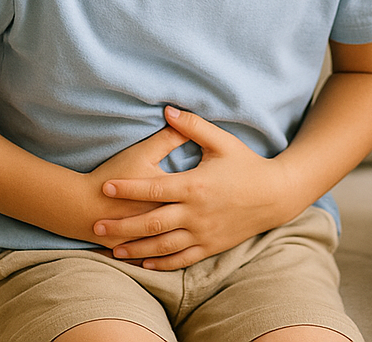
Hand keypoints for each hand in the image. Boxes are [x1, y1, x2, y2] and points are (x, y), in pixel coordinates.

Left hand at [93, 106, 295, 270]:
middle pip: (151, 223)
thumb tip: (167, 109)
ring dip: (135, 248)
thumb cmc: (247, 165)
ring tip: (113, 249)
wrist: (275, 195)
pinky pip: (180, 259)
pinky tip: (144, 261)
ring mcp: (203, 233)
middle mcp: (196, 212)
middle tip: (96, 227)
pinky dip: (160, 262)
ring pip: (162, 246)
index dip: (128, 188)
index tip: (105, 187)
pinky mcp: (210, 246)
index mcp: (196, 185)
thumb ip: (193, 126)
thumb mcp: (222, 141)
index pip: (154, 188)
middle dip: (121, 226)